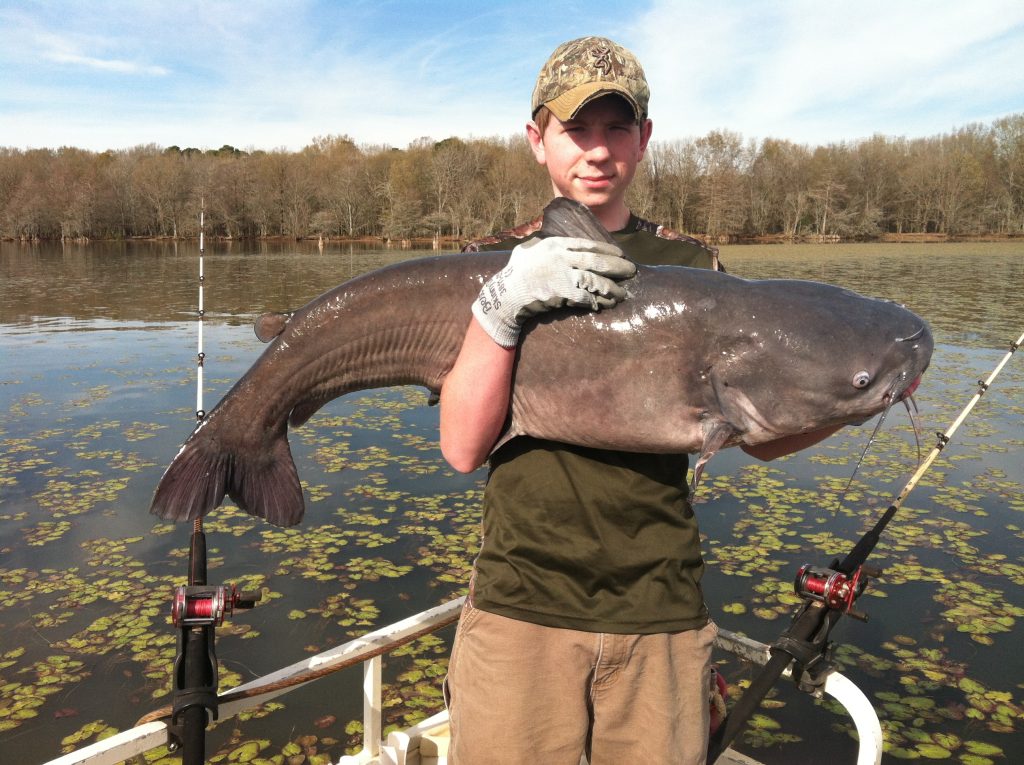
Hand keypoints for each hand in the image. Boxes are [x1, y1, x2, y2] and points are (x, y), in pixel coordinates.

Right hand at [472, 236, 635, 346]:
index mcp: (555, 244)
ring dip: (612, 288)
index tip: (620, 254)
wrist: (506, 295)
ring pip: (596, 280)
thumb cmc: (516, 273)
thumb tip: (552, 241)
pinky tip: (607, 303)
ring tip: (622, 293)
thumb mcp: (528, 250)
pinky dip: (599, 301)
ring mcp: (563, 275)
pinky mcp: (564, 294)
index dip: (607, 250)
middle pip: (597, 261)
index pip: (588, 245)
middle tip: (631, 271)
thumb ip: (542, 244)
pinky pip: (587, 297)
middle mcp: (561, 257)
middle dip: (617, 267)